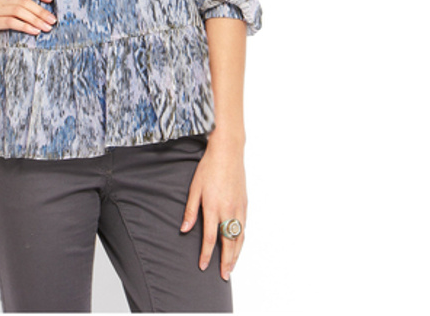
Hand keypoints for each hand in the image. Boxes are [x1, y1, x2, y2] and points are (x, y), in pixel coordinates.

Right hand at [0, 0, 54, 59]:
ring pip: (19, 10)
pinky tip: (35, 31)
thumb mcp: (10, 23)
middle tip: (53, 21)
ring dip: (36, 19)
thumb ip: (23, 17)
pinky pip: (11, 22)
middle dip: (41, 11)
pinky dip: (25, 26)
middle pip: (25, 1)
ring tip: (47, 28)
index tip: (51, 0)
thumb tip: (47, 19)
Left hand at [180, 134, 247, 280]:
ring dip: (236, 255)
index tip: (203, 266)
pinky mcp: (245, 204)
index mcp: (213, 207)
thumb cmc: (208, 168)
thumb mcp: (194, 188)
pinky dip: (242, 241)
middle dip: (226, 262)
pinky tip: (238, 246)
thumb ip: (190, 211)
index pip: (210, 238)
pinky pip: (244, 228)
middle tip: (223, 276)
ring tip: (232, 267)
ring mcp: (239, 208)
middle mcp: (228, 210)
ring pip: (239, 238)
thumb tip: (184, 230)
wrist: (227, 152)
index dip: (206, 255)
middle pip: (228, 243)